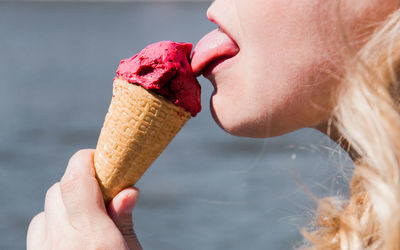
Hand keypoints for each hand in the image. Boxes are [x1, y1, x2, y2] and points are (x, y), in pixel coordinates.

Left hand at [27, 149, 141, 249]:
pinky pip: (38, 232)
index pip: (76, 181)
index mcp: (94, 238)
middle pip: (58, 191)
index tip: (102, 159)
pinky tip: (72, 237)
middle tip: (101, 195)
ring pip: (44, 211)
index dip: (85, 161)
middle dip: (79, 184)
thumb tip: (128, 191)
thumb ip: (124, 222)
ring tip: (87, 221)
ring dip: (65, 207)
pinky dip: (53, 226)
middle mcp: (63, 243)